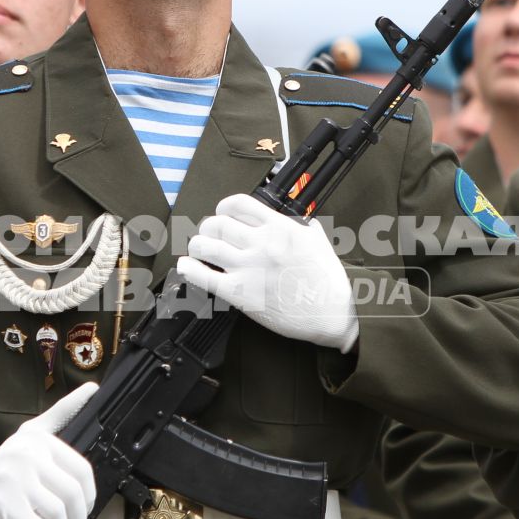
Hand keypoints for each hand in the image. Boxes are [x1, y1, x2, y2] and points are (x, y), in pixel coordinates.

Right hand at [0, 382, 98, 518]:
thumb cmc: (3, 469)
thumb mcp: (30, 435)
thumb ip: (61, 413)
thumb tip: (93, 390)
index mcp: (39, 440)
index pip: (82, 470)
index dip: (89, 496)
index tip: (83, 508)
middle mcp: (27, 454)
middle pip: (72, 494)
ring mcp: (14, 478)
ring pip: (57, 513)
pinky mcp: (3, 502)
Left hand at [176, 193, 358, 351]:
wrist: (332, 314)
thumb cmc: (327, 280)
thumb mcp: (316, 239)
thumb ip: (295, 223)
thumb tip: (279, 217)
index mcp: (280, 227)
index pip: (239, 204)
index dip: (223, 206)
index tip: (222, 214)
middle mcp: (262, 244)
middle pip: (217, 224)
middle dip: (208, 228)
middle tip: (209, 236)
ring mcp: (249, 269)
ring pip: (205, 246)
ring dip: (196, 246)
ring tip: (198, 251)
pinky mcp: (240, 294)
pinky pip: (203, 277)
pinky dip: (189, 269)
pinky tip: (187, 266)